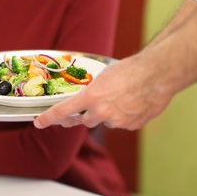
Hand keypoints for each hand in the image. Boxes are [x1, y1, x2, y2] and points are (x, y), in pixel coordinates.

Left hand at [34, 53, 172, 129]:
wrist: (157, 74)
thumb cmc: (132, 69)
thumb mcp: (105, 76)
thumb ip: (95, 91)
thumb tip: (92, 99)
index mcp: (91, 97)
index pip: (63, 111)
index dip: (49, 118)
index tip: (40, 123)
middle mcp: (101, 112)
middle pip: (85, 121)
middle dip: (88, 115)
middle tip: (94, 107)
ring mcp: (117, 121)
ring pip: (106, 122)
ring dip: (109, 114)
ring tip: (123, 98)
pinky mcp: (131, 126)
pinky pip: (123, 124)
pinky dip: (125, 117)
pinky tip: (134, 103)